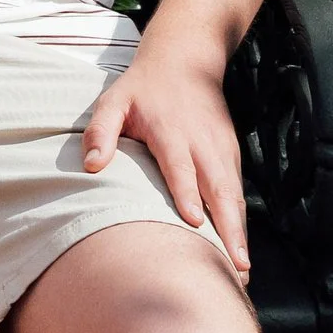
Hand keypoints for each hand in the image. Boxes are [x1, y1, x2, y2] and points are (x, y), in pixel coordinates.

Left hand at [81, 41, 249, 282]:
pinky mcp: (231, 156)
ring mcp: (221, 150)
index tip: (194, 222)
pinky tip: (238, 252)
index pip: (180, 164)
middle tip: (234, 265)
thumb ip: (100, 131)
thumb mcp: (113, 100)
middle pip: (219, 187)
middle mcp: (202, 142)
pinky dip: (241, 223)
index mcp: (171, 130)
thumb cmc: (141, 88)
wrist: (185, 61)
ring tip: (241, 271)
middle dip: (229, 227)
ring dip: (239, 232)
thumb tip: (91, 166)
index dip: (188, 192)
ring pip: (234, 195)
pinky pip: (237, 193)